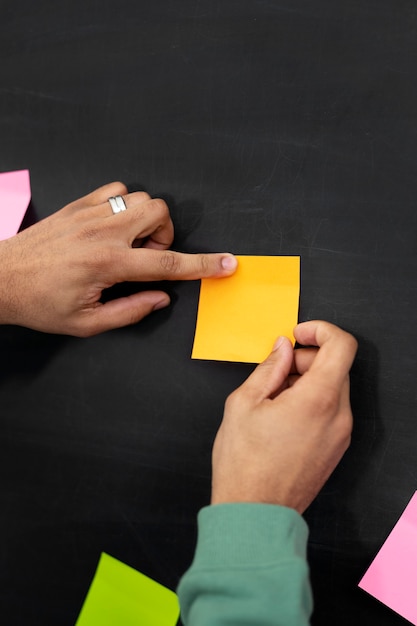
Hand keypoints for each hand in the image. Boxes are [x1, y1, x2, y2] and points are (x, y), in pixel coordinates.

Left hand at [0, 182, 236, 335]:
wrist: (0, 279)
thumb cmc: (39, 303)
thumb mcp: (87, 323)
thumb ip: (131, 311)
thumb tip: (161, 298)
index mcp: (108, 264)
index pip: (169, 265)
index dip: (204, 265)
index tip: (226, 263)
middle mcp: (102, 233)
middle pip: (159, 213)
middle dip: (166, 235)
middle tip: (147, 256)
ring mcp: (89, 214)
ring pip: (140, 197)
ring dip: (145, 220)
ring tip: (128, 243)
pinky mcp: (77, 204)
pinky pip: (115, 189)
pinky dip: (123, 204)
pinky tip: (112, 226)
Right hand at [211, 321, 357, 513]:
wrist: (255, 513)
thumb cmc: (245, 463)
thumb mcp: (244, 403)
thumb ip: (269, 367)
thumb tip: (282, 347)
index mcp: (318, 399)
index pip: (342, 345)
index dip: (320, 330)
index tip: (298, 335)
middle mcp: (338, 415)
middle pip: (336, 365)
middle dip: (306, 358)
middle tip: (275, 370)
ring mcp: (341, 434)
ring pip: (334, 387)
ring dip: (308, 380)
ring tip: (274, 398)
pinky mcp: (337, 447)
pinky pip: (332, 409)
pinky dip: (313, 400)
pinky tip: (284, 414)